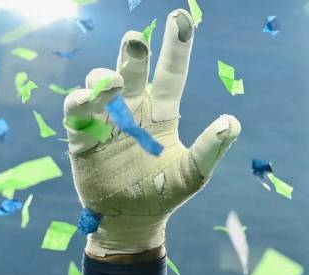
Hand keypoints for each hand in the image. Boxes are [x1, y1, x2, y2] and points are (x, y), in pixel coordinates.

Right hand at [63, 8, 239, 256]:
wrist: (132, 220)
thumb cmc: (165, 192)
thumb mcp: (193, 172)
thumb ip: (211, 148)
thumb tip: (232, 122)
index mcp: (162, 111)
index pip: (171, 72)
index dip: (176, 46)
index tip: (181, 16)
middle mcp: (133, 107)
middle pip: (132, 69)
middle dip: (133, 52)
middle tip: (137, 40)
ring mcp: (105, 119)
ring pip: (99, 84)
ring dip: (104, 79)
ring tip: (113, 83)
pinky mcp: (82, 136)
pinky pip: (76, 111)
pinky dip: (80, 102)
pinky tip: (87, 101)